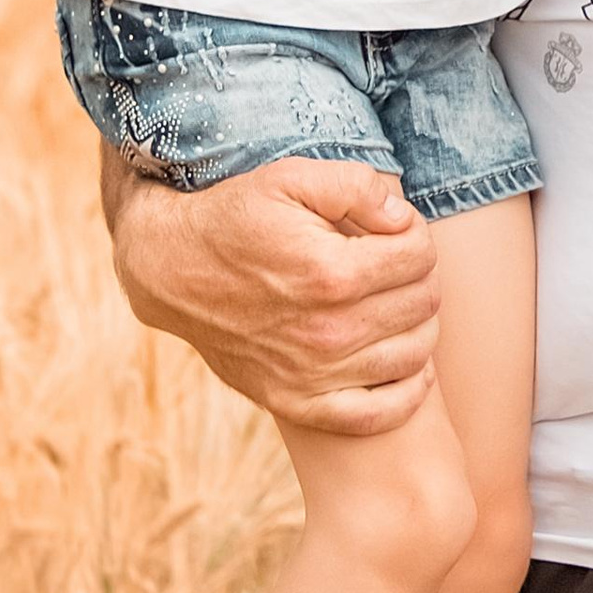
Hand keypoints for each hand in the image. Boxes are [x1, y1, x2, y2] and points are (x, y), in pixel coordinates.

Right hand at [105, 154, 442, 435]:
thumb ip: (357, 186)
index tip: (392, 230)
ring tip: (395, 302)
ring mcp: (314, 374)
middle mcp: (328, 331)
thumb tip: (403, 217)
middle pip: (422, 303)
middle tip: (393, 263)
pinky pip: (379, 414)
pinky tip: (407, 365)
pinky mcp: (297, 402)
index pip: (420, 256)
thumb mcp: (289, 177)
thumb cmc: (233, 218)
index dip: (414, 235)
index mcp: (332, 274)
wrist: (170, 270)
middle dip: (419, 275)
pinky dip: (407, 392)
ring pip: (413, 354)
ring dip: (418, 324)